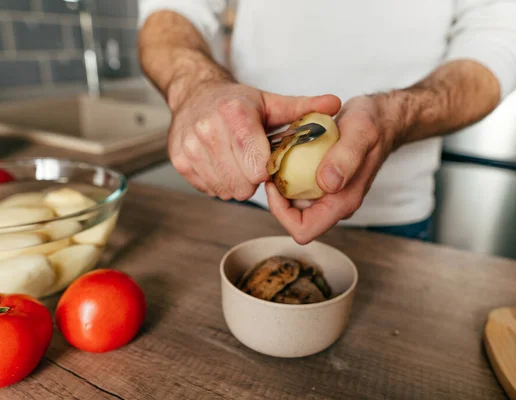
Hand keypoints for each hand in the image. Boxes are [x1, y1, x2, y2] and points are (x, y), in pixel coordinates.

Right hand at [168, 80, 340, 200]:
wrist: (194, 94)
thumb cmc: (236, 102)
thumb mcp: (270, 102)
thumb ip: (303, 107)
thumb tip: (336, 104)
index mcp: (235, 115)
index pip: (258, 167)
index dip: (268, 170)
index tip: (269, 161)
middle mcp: (208, 130)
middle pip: (243, 184)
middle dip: (253, 180)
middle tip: (253, 164)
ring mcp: (190, 147)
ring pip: (226, 190)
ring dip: (237, 183)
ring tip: (238, 163)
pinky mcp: (180, 160)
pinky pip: (210, 189)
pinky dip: (220, 183)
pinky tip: (222, 165)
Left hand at [266, 94, 403, 243]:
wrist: (382, 118)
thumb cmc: (373, 124)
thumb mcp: (361, 132)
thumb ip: (346, 158)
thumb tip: (328, 184)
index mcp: (344, 202)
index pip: (304, 230)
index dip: (282, 213)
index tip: (274, 182)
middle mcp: (335, 204)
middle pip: (294, 219)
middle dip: (277, 199)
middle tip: (271, 167)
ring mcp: (329, 195)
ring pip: (293, 204)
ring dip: (281, 185)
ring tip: (276, 158)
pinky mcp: (324, 184)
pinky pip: (298, 188)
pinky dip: (287, 174)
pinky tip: (286, 153)